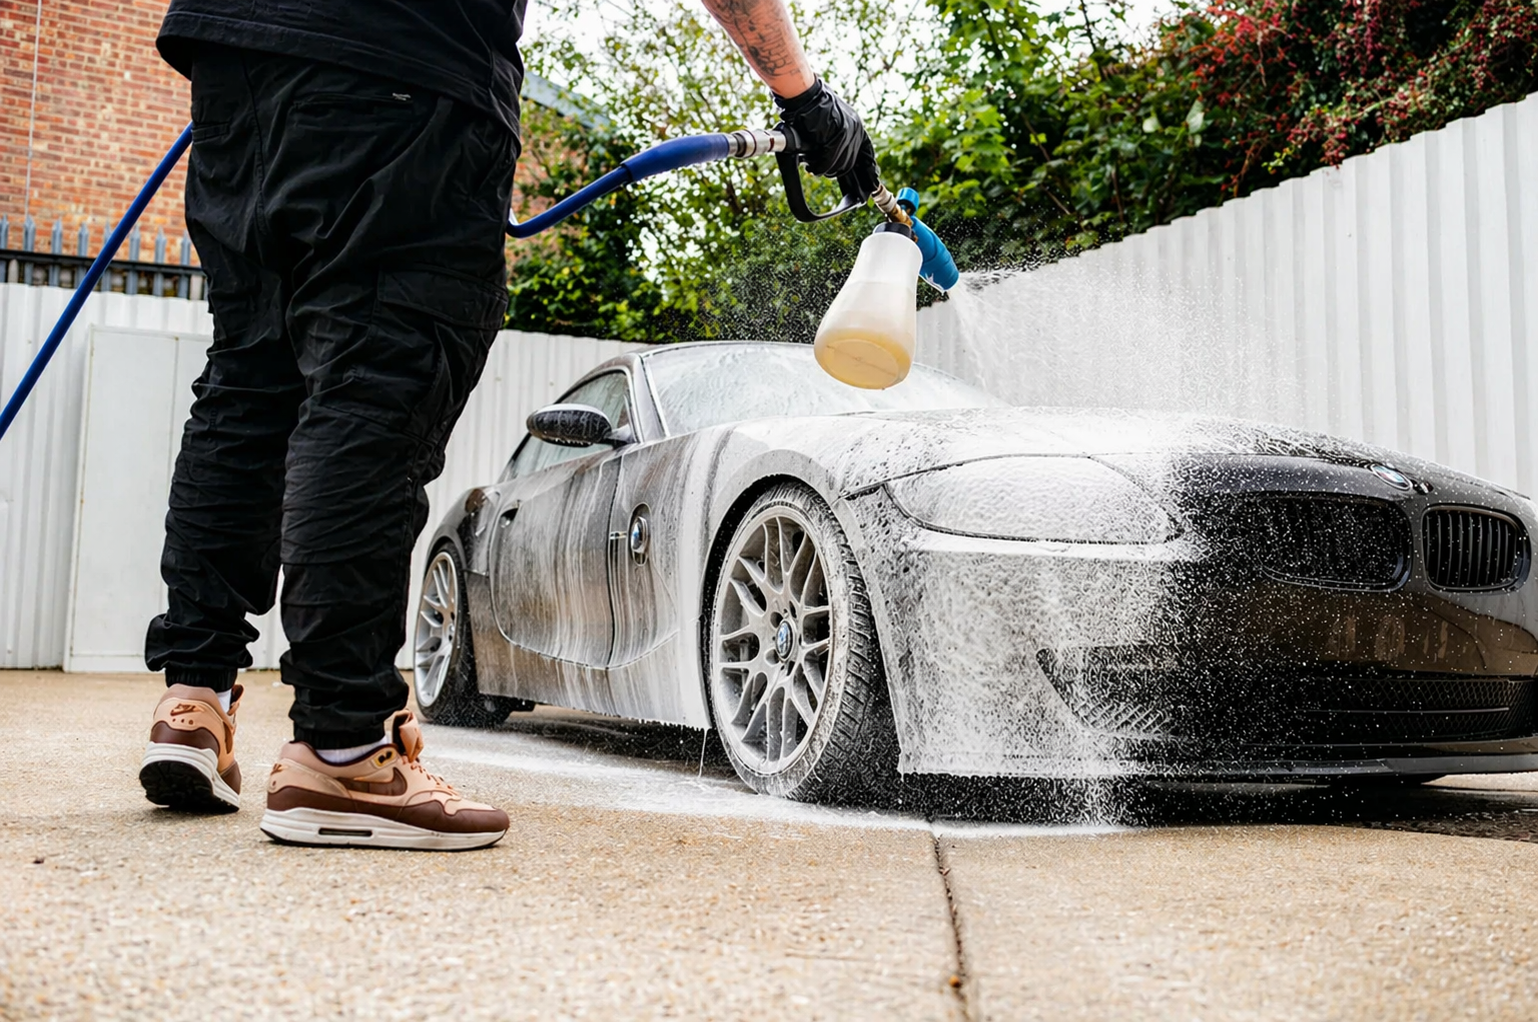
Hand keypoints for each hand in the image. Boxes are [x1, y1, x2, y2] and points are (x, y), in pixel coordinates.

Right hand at [775, 78, 879, 198]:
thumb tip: (831, 159)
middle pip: (849, 163)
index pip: (867, 153)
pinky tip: (810, 165)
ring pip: (840, 165)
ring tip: (811, 164)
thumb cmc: (808, 109)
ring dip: (824, 168)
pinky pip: (829, 161)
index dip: (869, 170)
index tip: (872, 183)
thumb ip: (833, 139)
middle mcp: (856, 129)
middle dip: (833, 169)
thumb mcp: (827, 125)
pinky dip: (818, 166)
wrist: (803, 94)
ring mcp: (850, 132)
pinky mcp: (840, 135)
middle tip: (817, 167)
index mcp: (855, 126)